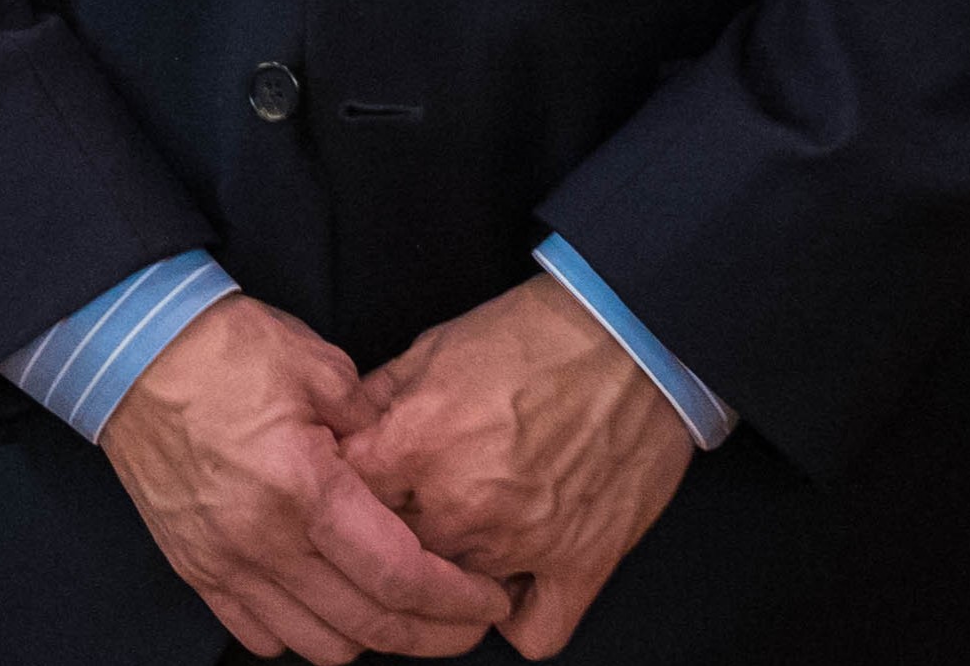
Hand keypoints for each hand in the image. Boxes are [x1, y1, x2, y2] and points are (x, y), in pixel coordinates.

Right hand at [99, 294, 512, 662]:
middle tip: (465, 619)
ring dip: (370, 638)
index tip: (488, 598)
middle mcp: (263, 539)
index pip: (399, 577)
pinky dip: (303, 632)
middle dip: (433, 634)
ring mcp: (223, 560)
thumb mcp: (316, 364)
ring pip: (319, 645)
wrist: (126, 347)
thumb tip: (403, 460)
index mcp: (302, 487)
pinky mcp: (193, 565)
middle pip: (369, 627)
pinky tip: (325, 603)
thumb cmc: (219, 346)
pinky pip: (260, 634)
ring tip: (396, 610)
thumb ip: (372, 422)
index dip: (457, 600)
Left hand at [345, 276, 695, 657]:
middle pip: (394, 551)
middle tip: (409, 507)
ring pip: (453, 594)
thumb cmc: (530, 336)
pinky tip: (510, 583)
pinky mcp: (580, 566)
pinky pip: (533, 633)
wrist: (628, 343)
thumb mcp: (432, 347)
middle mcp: (463, 504)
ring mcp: (522, 543)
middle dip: (391, 531)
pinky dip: (516, 617)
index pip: (343, 496)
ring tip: (463, 532)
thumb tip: (341, 426)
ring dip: (450, 569)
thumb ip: (378, 395)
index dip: (341, 490)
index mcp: (417, 444)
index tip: (353, 484)